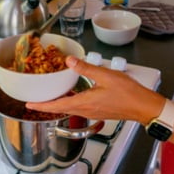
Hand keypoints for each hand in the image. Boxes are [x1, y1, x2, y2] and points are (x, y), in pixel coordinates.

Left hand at [26, 55, 164, 122]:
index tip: (29, 104)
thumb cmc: (129, 94)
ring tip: (52, 95)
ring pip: (70, 108)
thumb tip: (70, 61)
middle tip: (36, 99)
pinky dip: (72, 101)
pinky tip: (73, 93)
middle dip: (47, 104)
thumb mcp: (105, 75)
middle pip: (61, 109)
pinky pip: (80, 108)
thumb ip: (86, 68)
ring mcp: (93, 113)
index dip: (41, 105)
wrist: (143, 106)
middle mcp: (86, 111)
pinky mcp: (99, 112)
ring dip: (60, 103)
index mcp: (85, 103)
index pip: (57, 106)